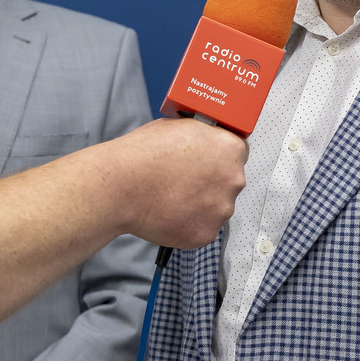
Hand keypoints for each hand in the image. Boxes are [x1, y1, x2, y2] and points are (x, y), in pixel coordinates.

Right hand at [106, 117, 246, 248]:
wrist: (121, 186)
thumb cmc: (144, 154)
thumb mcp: (179, 127)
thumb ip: (201, 137)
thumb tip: (202, 144)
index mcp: (230, 149)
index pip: (237, 153)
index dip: (219, 158)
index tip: (207, 164)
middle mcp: (234, 179)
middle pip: (229, 182)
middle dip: (211, 183)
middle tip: (185, 183)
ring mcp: (221, 209)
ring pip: (216, 208)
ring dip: (201, 206)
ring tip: (173, 199)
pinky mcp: (206, 233)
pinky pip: (202, 229)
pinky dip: (188, 224)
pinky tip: (169, 214)